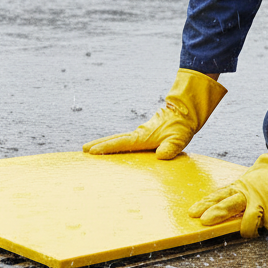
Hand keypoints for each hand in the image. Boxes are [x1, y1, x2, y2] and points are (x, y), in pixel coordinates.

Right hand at [83, 69, 226, 159]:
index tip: (92, 151)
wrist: (185, 112)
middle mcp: (138, 134)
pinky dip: (114, 143)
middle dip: (99, 144)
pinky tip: (113, 148)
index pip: (121, 143)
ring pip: (118, 138)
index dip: (106, 148)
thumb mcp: (179, 139)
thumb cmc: (182, 127)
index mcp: (143, 137)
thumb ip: (171, 147)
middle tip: (83, 150)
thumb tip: (161, 155)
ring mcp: (139, 133)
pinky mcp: (143, 134)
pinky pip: (124, 140)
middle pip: (114, 139)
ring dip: (104, 143)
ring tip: (91, 149)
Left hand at [188, 105, 267, 236]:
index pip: (218, 196)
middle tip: (204, 221)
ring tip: (249, 233)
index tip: (192, 212)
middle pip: (228, 204)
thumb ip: (236, 193)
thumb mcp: (247, 182)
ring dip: (248, 230)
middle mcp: (247, 193)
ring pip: (249, 219)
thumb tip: (220, 205)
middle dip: (216, 213)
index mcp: (238, 187)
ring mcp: (261, 199)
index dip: (205, 204)